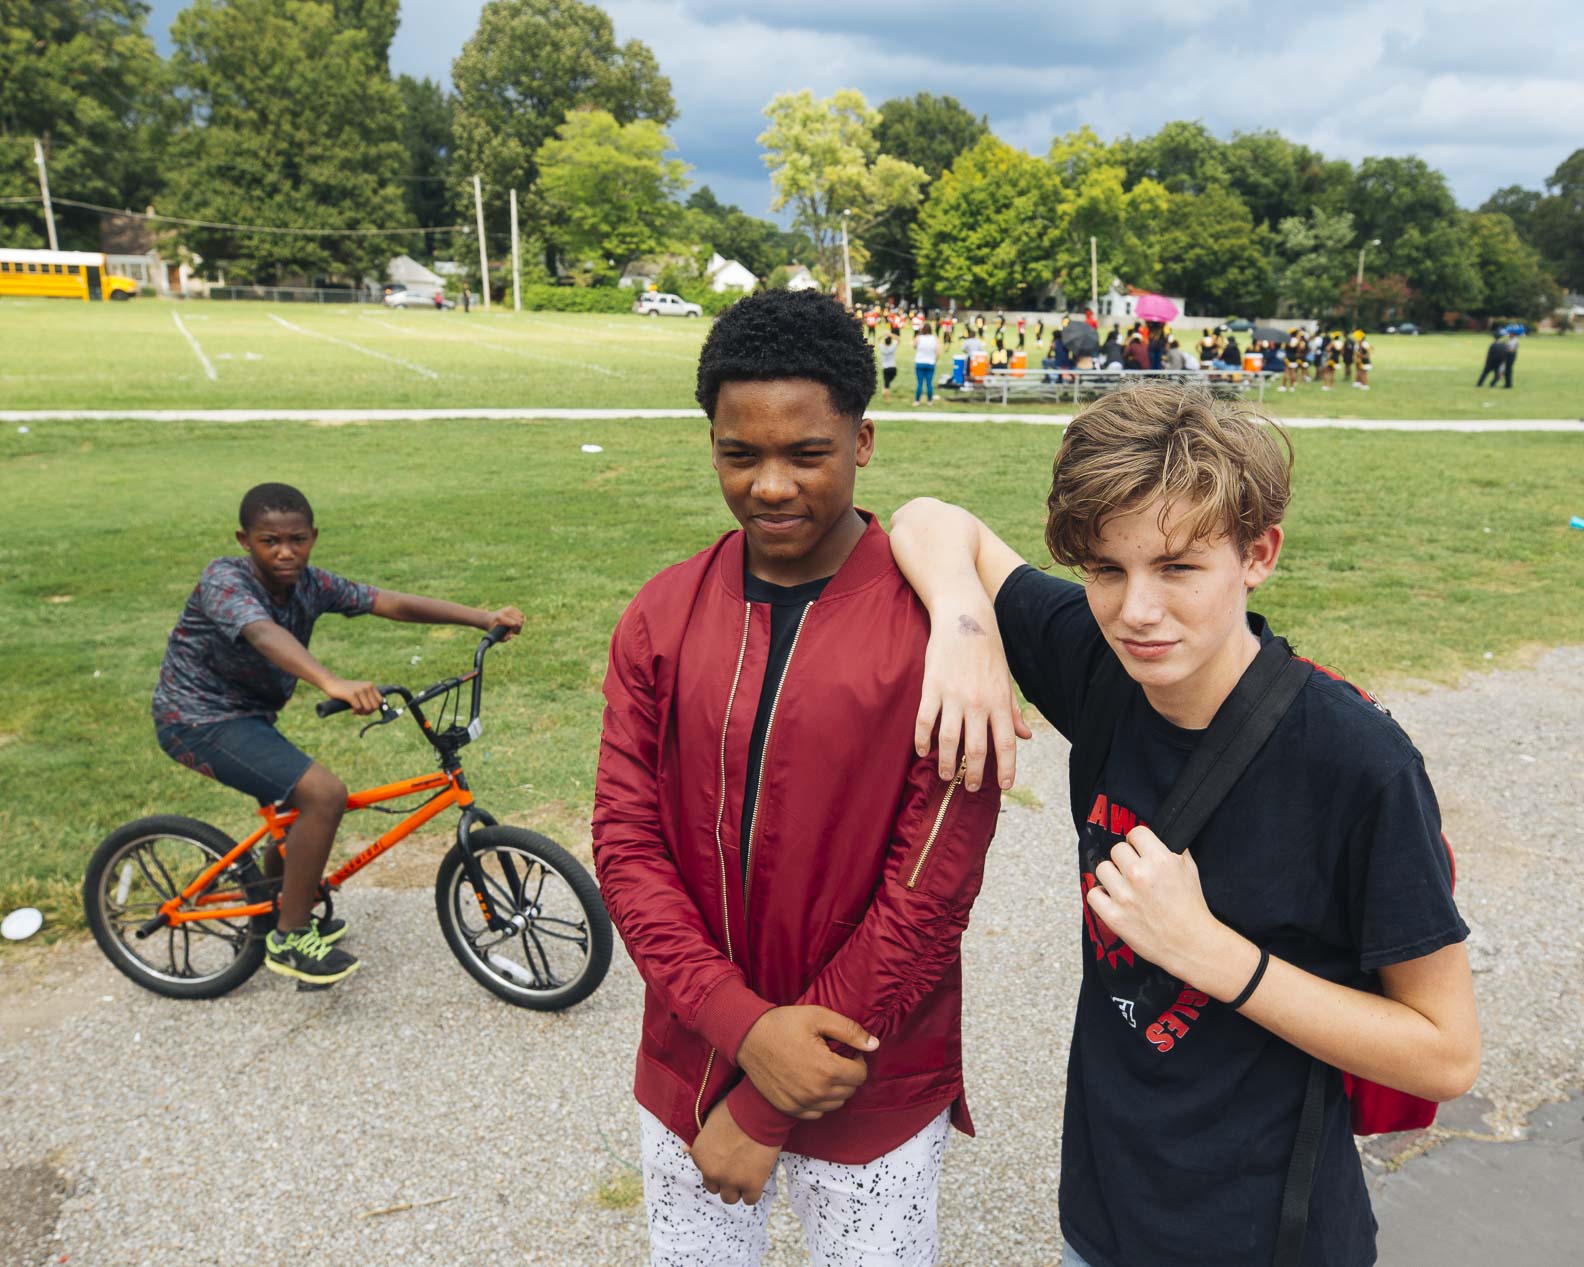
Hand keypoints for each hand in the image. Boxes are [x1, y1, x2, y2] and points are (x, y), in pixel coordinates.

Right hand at [323, 676, 382, 714]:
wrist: (331, 683)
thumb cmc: (346, 690)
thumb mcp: (360, 691)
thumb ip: (368, 697)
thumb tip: (375, 708)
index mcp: (370, 685)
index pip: (380, 701)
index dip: (374, 708)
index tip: (366, 709)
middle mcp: (367, 687)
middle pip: (375, 707)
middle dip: (368, 712)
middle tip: (360, 711)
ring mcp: (359, 690)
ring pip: (367, 708)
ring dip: (361, 713)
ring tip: (355, 711)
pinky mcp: (351, 694)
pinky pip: (358, 708)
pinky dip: (355, 711)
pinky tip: (351, 710)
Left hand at [485, 606, 524, 639]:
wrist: (488, 619)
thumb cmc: (493, 629)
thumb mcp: (496, 636)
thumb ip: (504, 638)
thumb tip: (511, 636)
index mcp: (501, 618)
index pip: (516, 623)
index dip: (517, 630)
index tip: (513, 632)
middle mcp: (505, 611)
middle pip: (520, 620)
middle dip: (519, 627)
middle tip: (513, 630)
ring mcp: (508, 608)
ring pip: (522, 617)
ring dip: (520, 623)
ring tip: (513, 626)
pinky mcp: (511, 607)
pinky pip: (521, 614)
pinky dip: (520, 619)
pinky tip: (514, 622)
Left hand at [690, 1099, 778, 1204]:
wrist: (759, 1112)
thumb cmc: (736, 1109)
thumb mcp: (710, 1120)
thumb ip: (700, 1138)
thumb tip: (684, 1148)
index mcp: (699, 1155)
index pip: (704, 1169)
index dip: (716, 1162)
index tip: (726, 1155)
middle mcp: (711, 1171)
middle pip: (714, 1187)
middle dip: (724, 1178)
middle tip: (737, 1164)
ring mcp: (731, 1180)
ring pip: (730, 1198)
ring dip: (737, 1188)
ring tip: (747, 1172)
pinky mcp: (751, 1185)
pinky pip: (750, 1200)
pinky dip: (754, 1190)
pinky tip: (758, 1176)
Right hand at [736, 1006, 875, 1118]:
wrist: (748, 1037)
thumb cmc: (783, 1024)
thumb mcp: (819, 1016)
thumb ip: (850, 1030)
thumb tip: (874, 1045)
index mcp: (827, 1069)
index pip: (860, 1075)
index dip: (858, 1061)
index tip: (847, 1051)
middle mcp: (816, 1091)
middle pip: (849, 1091)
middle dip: (848, 1074)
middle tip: (835, 1058)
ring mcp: (801, 1103)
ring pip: (835, 1104)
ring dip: (836, 1089)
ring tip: (823, 1069)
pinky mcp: (789, 1108)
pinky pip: (817, 1113)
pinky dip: (820, 1101)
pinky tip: (811, 1082)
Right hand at [914, 600, 1030, 790]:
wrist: (965, 618)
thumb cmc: (988, 650)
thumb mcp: (1006, 679)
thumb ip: (1012, 711)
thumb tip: (1025, 736)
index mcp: (999, 701)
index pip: (1006, 743)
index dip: (1006, 767)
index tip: (1005, 785)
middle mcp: (978, 702)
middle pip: (977, 748)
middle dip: (975, 774)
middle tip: (971, 787)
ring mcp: (953, 696)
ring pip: (950, 740)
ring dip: (948, 763)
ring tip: (946, 774)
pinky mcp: (932, 688)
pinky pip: (924, 721)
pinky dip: (922, 740)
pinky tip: (922, 751)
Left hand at [1085, 825, 1242, 988]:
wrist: (1191, 944)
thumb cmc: (1191, 908)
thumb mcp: (1189, 868)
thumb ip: (1171, 849)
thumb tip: (1153, 838)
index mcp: (1159, 859)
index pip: (1136, 833)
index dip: (1139, 841)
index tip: (1140, 850)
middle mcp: (1139, 874)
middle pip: (1117, 849)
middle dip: (1127, 859)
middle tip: (1136, 872)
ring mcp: (1124, 896)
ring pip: (1103, 868)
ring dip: (1113, 875)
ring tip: (1125, 885)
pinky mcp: (1113, 916)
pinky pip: (1093, 894)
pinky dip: (1101, 896)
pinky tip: (1113, 899)